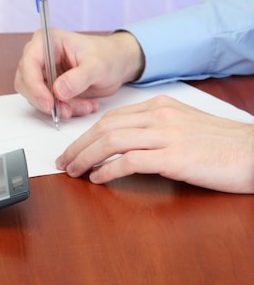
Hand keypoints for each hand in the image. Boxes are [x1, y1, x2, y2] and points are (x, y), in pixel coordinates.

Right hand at [14, 29, 144, 117]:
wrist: (118, 63)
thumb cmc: (108, 56)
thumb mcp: (98, 65)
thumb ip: (79, 78)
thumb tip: (58, 91)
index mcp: (47, 40)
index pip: (29, 63)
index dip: (34, 85)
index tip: (49, 103)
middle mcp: (40, 55)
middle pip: (26, 82)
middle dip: (46, 100)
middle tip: (66, 111)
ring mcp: (43, 72)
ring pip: (36, 97)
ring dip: (59, 107)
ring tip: (85, 106)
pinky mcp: (49, 87)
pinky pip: (48, 104)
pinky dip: (65, 109)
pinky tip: (84, 105)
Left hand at [55, 95, 253, 192]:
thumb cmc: (221, 144)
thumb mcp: (184, 125)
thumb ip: (154, 128)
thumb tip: (123, 143)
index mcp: (160, 106)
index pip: (111, 117)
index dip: (86, 134)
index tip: (73, 148)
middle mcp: (159, 116)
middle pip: (104, 127)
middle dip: (78, 146)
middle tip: (63, 161)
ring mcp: (166, 135)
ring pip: (111, 141)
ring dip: (85, 157)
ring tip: (73, 171)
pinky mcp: (174, 157)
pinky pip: (129, 161)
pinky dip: (107, 170)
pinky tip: (98, 178)